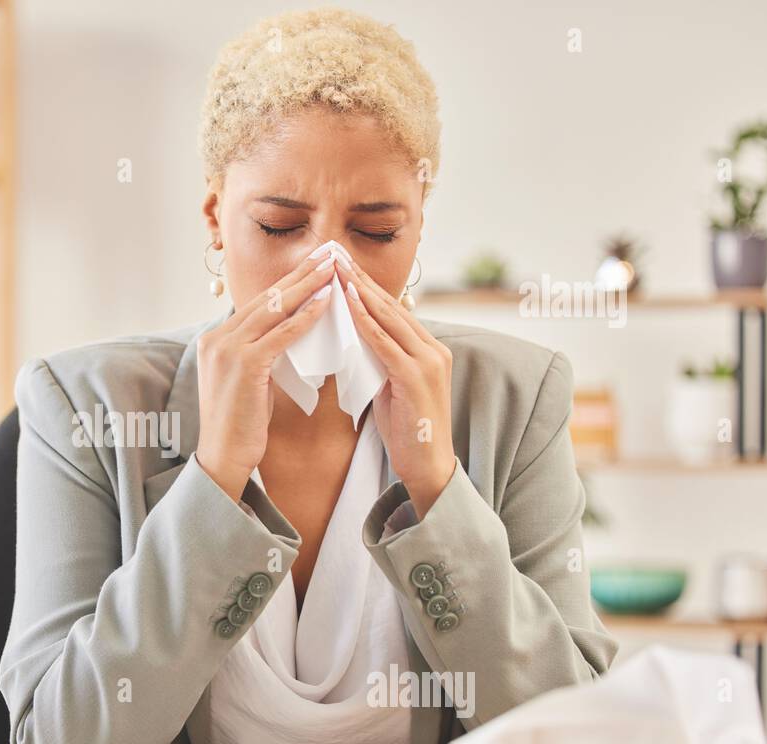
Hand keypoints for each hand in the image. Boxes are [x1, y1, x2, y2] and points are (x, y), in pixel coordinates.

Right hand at [194, 249, 335, 500]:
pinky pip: (280, 334)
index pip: (258, 303)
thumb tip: (290, 333)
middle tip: (329, 253)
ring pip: (273, 309)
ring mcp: (227, 350)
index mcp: (216, 339)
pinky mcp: (244, 366)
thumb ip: (262, 353)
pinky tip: (325, 303)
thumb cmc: (241, 424)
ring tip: (333, 269)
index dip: (288, 282)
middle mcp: (217, 338)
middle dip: (300, 274)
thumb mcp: (249, 380)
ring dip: (307, 287)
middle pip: (266, 298)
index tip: (314, 265)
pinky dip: (305, 317)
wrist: (223, 457)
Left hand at [336, 256, 455, 518]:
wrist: (428, 468)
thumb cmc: (405, 431)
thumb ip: (379, 361)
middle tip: (335, 253)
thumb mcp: (390, 387)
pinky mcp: (417, 378)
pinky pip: (385, 342)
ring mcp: (428, 361)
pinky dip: (364, 320)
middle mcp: (432, 348)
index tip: (340, 264)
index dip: (365, 285)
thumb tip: (353, 340)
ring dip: (360, 291)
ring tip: (336, 268)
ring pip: (389, 317)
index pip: (391, 309)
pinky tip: (346, 303)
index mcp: (426, 349)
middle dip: (361, 278)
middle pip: (391, 304)